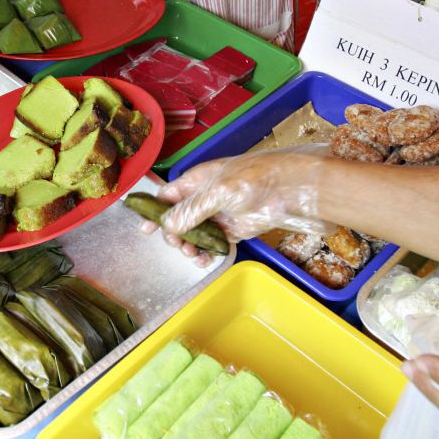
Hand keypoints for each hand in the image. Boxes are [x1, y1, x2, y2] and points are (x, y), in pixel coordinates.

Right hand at [157, 146, 332, 242]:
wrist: (295, 189)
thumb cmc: (258, 179)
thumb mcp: (220, 192)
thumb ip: (192, 210)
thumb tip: (168, 225)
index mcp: (199, 179)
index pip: (168, 195)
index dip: (155, 211)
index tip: (144, 228)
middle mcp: (207, 196)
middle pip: (179, 218)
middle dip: (174, 234)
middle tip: (178, 245)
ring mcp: (222, 213)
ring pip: (196, 233)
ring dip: (190, 245)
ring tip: (194, 255)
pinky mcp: (236, 229)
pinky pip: (214, 242)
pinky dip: (207, 252)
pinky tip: (205, 259)